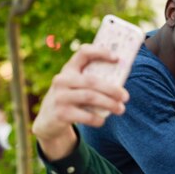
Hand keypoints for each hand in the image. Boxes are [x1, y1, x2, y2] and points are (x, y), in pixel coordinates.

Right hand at [32, 44, 128, 159]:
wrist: (48, 121)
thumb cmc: (71, 100)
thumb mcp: (75, 86)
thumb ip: (91, 81)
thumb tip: (121, 83)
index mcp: (68, 69)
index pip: (83, 53)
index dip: (100, 52)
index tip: (117, 58)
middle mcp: (62, 80)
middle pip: (92, 81)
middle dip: (112, 89)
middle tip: (126, 97)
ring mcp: (60, 97)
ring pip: (90, 97)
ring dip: (109, 104)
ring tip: (121, 109)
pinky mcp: (61, 114)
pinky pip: (86, 116)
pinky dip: (98, 119)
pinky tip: (103, 120)